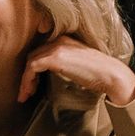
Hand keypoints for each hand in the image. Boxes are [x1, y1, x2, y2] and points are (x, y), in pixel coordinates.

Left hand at [19, 37, 134, 104]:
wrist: (109, 74)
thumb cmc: (97, 74)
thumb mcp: (76, 65)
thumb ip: (63, 65)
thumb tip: (49, 76)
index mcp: (64, 40)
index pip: (41, 51)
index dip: (33, 69)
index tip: (32, 85)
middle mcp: (58, 40)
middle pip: (33, 55)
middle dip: (27, 76)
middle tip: (26, 93)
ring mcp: (56, 47)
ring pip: (30, 61)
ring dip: (25, 80)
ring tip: (25, 95)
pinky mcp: (55, 57)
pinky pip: (33, 67)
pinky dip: (28, 80)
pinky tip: (29, 91)